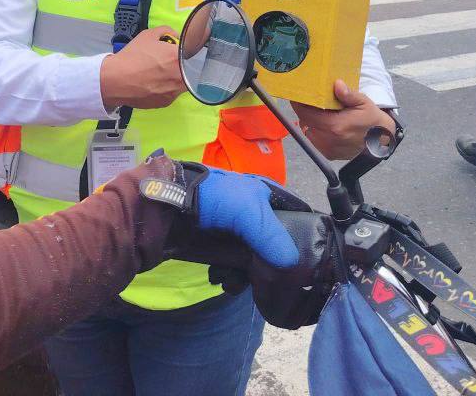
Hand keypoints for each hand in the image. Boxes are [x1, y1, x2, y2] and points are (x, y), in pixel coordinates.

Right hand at [100, 26, 184, 109]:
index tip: (181, 50)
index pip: (193, 52)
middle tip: (170, 62)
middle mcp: (181, 76)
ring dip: (176, 77)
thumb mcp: (148, 35)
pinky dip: (166, 88)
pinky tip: (154, 84)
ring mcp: (175, 92)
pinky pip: (172, 93)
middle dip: (183, 65)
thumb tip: (176, 36)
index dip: (188, 50)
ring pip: (182, 83)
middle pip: (190, 70)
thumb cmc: (133, 56)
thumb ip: (167, 31)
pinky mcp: (166, 102)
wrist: (116, 80)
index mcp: (179, 58)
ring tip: (160, 74)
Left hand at [151, 162, 344, 329]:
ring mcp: (233, 233)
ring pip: (256, 260)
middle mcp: (251, 214)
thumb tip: (292, 263)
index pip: (294, 214)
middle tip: (270, 278)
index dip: (303, 233)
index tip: (309, 258)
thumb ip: (272, 235)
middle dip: (273, 264)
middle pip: (275, 244)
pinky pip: (235, 269)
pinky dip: (232, 278)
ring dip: (250, 275)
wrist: (166, 209)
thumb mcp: (249, 210)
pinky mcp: (217, 250)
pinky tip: (224, 280)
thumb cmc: (213, 199)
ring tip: (236, 279)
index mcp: (263, 195)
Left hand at [291, 80, 395, 160]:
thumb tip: (337, 84)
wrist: (381, 141)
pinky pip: (314, 139)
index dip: (299, 102)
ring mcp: (327, 149)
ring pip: (307, 130)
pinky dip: (316, 130)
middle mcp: (328, 139)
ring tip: (319, 110)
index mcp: (334, 126)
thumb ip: (348, 94)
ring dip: (310, 120)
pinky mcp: (328, 154)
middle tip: (310, 98)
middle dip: (305, 109)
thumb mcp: (363, 102)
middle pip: (304, 120)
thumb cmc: (371, 120)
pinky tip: (325, 123)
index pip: (305, 112)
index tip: (299, 92)